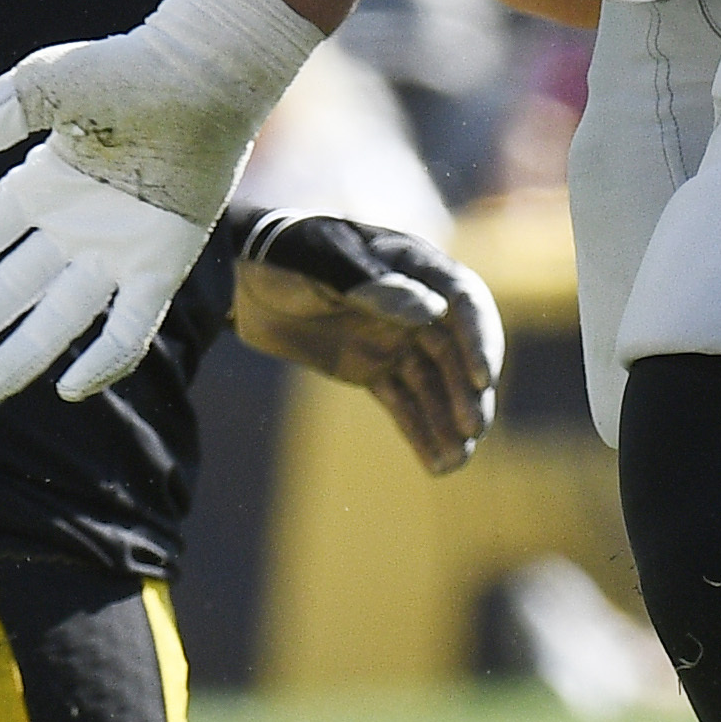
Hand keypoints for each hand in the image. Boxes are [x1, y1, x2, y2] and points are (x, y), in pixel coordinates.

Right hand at [0, 0, 325, 402]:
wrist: (208, 76)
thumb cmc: (130, 69)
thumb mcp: (48, 86)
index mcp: (44, 183)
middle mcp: (77, 223)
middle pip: (12, 287)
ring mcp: (119, 249)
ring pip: (61, 318)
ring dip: (24, 354)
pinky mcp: (162, 265)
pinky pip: (128, 328)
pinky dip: (103, 362)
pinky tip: (72, 390)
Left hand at [230, 210, 502, 472]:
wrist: (238, 276)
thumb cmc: (284, 256)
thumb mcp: (322, 264)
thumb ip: (373, 286)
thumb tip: (430, 311)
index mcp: (411, 267)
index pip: (463, 302)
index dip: (479, 339)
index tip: (482, 378)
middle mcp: (413, 305)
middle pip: (454, 352)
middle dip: (466, 392)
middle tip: (471, 429)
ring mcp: (393, 339)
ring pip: (433, 384)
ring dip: (448, 421)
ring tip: (456, 461)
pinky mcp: (371, 368)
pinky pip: (404, 403)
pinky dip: (421, 432)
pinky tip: (437, 465)